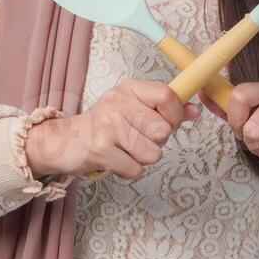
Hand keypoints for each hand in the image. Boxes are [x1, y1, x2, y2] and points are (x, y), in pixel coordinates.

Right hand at [26, 79, 200, 180]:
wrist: (64, 141)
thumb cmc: (105, 125)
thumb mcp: (133, 107)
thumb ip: (165, 108)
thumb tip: (194, 110)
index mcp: (129, 88)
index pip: (168, 96)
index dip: (175, 116)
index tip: (166, 123)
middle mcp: (118, 102)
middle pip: (163, 130)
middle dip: (156, 142)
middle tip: (137, 138)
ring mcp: (108, 126)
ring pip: (153, 153)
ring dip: (142, 158)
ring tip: (125, 149)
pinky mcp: (100, 150)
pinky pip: (136, 169)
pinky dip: (128, 170)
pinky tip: (115, 159)